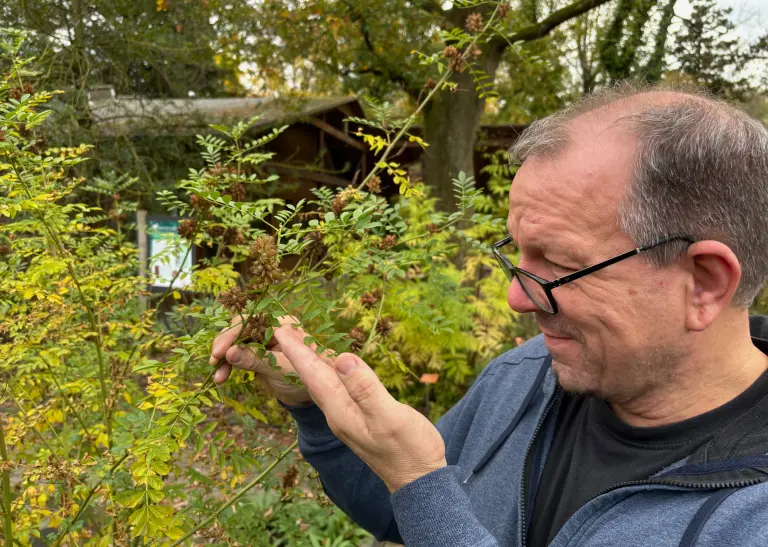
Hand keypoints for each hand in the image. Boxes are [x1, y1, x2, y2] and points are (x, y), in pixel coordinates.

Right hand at [209, 315, 312, 406]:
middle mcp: (271, 328)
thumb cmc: (308, 377)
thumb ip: (256, 359)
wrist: (318, 395)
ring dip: (224, 358)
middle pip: (240, 330)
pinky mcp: (258, 355)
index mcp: (281, 323)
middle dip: (225, 346)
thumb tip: (229, 352)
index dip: (232, 335)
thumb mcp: (281, 369)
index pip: (250, 322)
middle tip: (214, 363)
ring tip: (218, 377)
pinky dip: (229, 365)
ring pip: (236, 343)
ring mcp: (264, 341)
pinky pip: (239, 355)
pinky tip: (221, 376)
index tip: (219, 352)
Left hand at [273, 323, 446, 492]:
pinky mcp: (360, 416)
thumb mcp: (389, 417)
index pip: (313, 375)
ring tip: (299, 340)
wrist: (420, 480)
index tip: (280, 329)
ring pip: (323, 382)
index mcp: (341, 412)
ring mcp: (348, 416)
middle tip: (281, 327)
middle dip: (297, 352)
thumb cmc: (409, 450)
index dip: (297, 351)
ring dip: (310, 360)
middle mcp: (338, 413)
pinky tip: (330, 364)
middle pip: (311, 377)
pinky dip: (328, 370)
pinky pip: (336, 387)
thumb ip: (365, 389)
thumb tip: (342, 359)